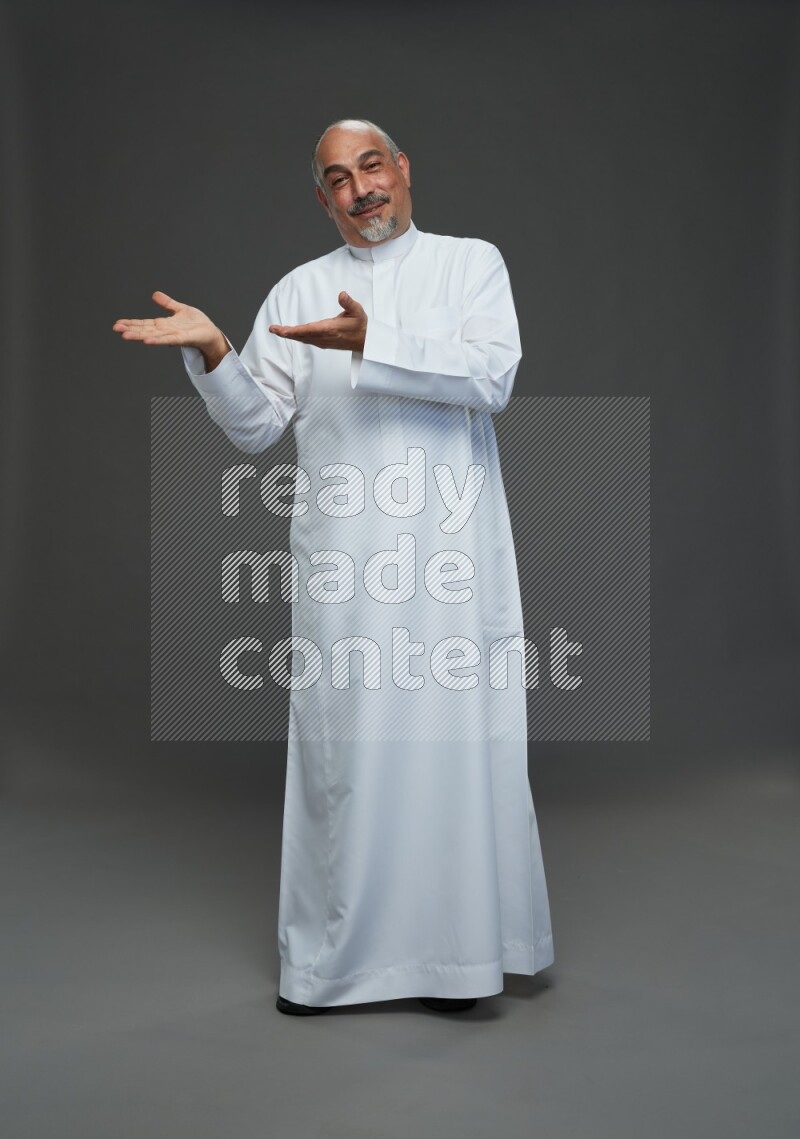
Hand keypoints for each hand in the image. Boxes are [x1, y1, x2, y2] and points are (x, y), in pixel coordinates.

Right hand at [112, 291, 228, 365]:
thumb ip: (167, 303)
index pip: (144, 323)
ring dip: (140, 336)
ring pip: (153, 336)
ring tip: (126, 336)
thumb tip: (154, 294)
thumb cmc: (197, 324)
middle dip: (130, 329)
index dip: (131, 323)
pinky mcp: (182, 339)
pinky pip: (168, 340)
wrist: (211, 334)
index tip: (118, 324)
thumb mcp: (180, 309)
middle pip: (145, 330)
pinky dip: (158, 340)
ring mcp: (173, 336)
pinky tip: (147, 341)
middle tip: (116, 329)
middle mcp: (166, 331)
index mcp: (164, 325)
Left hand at [269, 291, 366, 351]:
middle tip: (272, 329)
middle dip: (286, 332)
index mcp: (330, 329)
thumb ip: (348, 303)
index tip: (282, 330)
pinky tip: (290, 333)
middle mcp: (324, 337)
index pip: (308, 330)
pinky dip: (297, 336)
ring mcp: (323, 341)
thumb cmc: (360, 326)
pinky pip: (306, 340)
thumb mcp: (357, 311)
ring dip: (289, 334)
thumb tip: (341, 294)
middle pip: (301, 335)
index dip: (293, 331)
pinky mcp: (323, 342)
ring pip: (302, 338)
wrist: (365, 342)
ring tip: (277, 330)